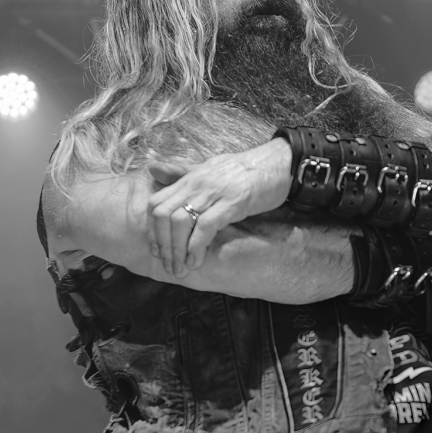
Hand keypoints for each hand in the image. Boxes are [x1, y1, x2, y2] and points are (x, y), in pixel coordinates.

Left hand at [146, 139, 291, 275]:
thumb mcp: (209, 170)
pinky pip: (205, 226)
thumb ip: (181, 173)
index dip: (153, 231)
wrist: (279, 164)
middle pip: (163, 215)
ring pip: (180, 222)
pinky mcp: (232, 202)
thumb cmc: (246, 171)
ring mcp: (213, 193)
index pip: (156, 203)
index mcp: (190, 178)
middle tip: (169, 265)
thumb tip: (152, 168)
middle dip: (163, 245)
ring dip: (177, 250)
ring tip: (182, 268)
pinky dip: (196, 247)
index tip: (158, 251)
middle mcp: (197, 184)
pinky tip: (197, 261)